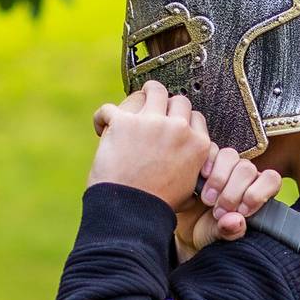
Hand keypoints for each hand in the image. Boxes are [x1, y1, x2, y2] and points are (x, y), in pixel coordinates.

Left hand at [89, 80, 212, 210]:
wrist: (133, 209)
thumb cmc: (160, 204)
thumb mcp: (191, 187)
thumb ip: (193, 167)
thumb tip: (190, 164)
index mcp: (198, 144)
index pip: (194, 116)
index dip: (181, 120)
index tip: (170, 127)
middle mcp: (178, 128)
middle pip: (178, 100)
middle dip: (165, 106)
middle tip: (151, 117)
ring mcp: (151, 122)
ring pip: (153, 89)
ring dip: (141, 97)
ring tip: (130, 111)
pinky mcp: (123, 122)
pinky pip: (110, 108)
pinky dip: (103, 118)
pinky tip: (102, 129)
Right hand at [174, 146, 282, 258]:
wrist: (188, 229)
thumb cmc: (213, 232)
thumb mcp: (223, 237)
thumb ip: (232, 231)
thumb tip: (235, 220)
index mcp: (259, 192)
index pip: (271, 179)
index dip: (257, 193)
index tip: (242, 211)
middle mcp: (245, 177)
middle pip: (247, 169)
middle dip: (232, 192)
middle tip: (219, 211)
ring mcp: (226, 166)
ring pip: (230, 156)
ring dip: (218, 179)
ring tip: (208, 200)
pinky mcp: (206, 160)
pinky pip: (210, 150)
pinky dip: (206, 163)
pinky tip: (200, 178)